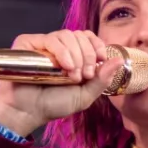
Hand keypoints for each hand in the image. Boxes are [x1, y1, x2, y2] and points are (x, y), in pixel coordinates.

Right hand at [0, 30, 124, 134]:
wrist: (28, 112)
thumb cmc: (53, 104)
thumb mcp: (84, 95)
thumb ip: (102, 79)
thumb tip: (119, 60)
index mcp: (73, 55)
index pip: (88, 38)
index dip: (97, 45)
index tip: (102, 58)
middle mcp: (59, 47)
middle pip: (80, 35)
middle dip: (88, 55)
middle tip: (86, 75)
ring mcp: (43, 44)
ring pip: (67, 35)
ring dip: (76, 55)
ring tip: (74, 75)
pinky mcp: (28, 43)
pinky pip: (50, 39)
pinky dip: (62, 52)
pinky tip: (65, 67)